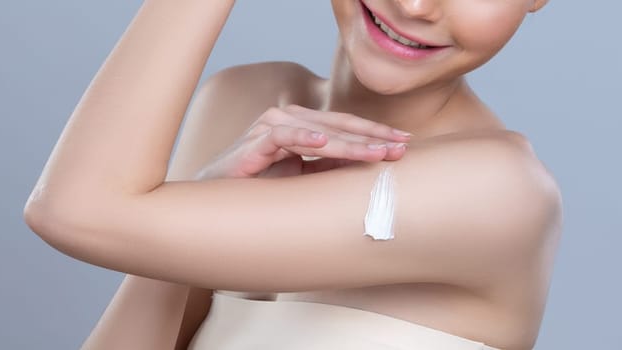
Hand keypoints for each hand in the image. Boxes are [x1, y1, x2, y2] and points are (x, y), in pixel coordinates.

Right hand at [195, 105, 411, 179]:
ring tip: (377, 152)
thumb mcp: (304, 178)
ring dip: (350, 142)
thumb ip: (330, 167)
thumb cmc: (260, 190)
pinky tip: (325, 143)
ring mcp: (269, 128)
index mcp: (300, 125)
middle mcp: (286, 120)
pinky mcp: (254, 143)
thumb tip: (368, 165)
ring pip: (318, 131)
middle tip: (401, 147)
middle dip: (372, 137)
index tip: (404, 143)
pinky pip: (283, 136)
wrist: (217, 204)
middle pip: (338, 125)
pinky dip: (304, 138)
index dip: (374, 134)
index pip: (344, 126)